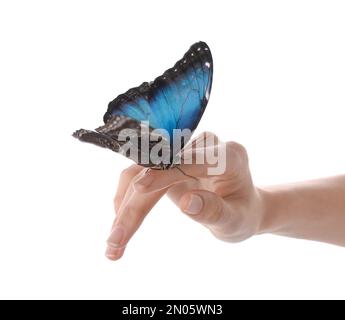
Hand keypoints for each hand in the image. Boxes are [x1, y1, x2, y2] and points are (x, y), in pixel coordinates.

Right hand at [105, 132, 264, 259]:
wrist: (239, 205)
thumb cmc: (241, 213)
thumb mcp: (236, 220)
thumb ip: (215, 211)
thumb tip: (187, 203)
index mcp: (229, 156)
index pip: (194, 160)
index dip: (166, 173)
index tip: (141, 187)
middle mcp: (204, 146)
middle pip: (161, 168)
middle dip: (136, 204)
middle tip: (116, 240)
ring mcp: (184, 151)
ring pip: (143, 170)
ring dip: (125, 203)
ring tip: (114, 240)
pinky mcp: (168, 160)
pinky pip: (140, 172)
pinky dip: (127, 197)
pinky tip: (121, 219)